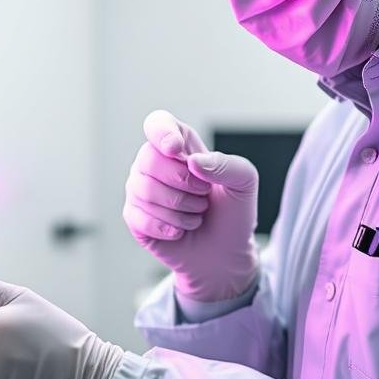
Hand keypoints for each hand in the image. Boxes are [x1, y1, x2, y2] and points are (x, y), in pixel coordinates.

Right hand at [123, 110, 258, 301]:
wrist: (225, 254)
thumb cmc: (233, 213)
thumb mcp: (244, 183)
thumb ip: (227, 165)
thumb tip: (193, 163)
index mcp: (180, 146)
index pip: (157, 124)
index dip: (161, 133)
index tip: (176, 150)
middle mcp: (154, 163)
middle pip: (148, 159)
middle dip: (182, 183)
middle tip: (204, 196)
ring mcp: (140, 189)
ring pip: (144, 190)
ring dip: (180, 209)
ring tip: (196, 215)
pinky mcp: (134, 216)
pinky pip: (140, 217)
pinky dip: (168, 227)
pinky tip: (180, 230)